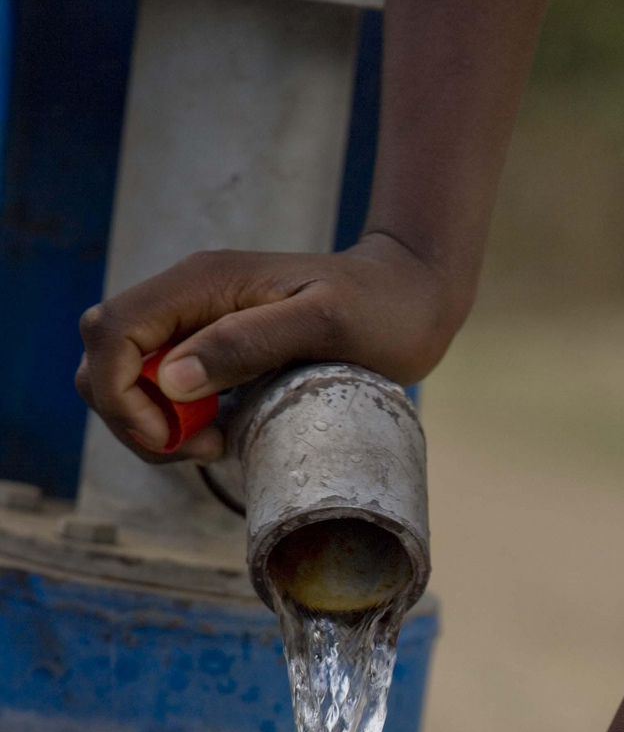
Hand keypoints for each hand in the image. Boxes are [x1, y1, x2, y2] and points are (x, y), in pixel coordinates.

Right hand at [74, 231, 463, 463]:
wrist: (411, 297)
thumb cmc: (381, 309)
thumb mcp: (326, 326)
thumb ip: (248, 343)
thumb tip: (172, 378)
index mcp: (202, 283)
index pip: (111, 332)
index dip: (119, 394)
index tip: (172, 439)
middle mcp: (189, 297)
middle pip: (104, 356)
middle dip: (130, 415)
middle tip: (198, 447)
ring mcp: (198, 323)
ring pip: (126, 375)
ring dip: (152, 423)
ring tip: (215, 442)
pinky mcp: (214, 349)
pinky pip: (163, 389)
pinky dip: (176, 422)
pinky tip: (223, 433)